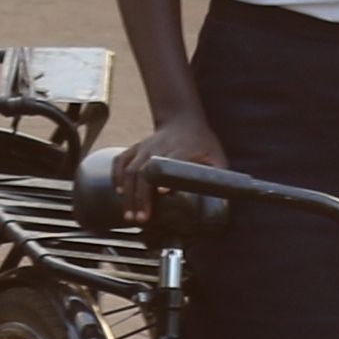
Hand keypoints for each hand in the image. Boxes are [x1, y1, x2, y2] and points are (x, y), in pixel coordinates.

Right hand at [109, 113, 228, 216]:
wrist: (183, 120)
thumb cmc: (202, 143)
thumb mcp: (217, 156)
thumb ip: (218, 175)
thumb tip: (221, 197)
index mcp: (182, 149)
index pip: (172, 161)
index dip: (167, 177)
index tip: (163, 193)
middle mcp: (159, 147)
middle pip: (146, 170)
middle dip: (142, 196)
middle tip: (142, 218)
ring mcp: (145, 147)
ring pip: (130, 169)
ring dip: (128, 193)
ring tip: (130, 215)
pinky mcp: (135, 148)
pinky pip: (121, 161)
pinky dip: (116, 176)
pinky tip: (119, 192)